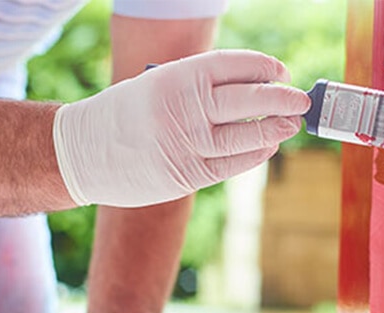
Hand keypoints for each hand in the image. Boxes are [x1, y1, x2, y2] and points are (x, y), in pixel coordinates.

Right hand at [53, 49, 310, 206]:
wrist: (82, 153)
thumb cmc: (123, 115)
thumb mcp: (155, 86)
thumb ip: (196, 89)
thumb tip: (246, 92)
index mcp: (175, 78)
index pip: (233, 66)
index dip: (263, 68)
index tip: (280, 72)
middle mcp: (183, 109)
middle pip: (247, 100)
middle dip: (281, 97)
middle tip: (301, 99)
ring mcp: (185, 144)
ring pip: (245, 135)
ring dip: (275, 128)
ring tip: (292, 123)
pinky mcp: (185, 175)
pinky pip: (231, 164)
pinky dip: (254, 154)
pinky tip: (268, 146)